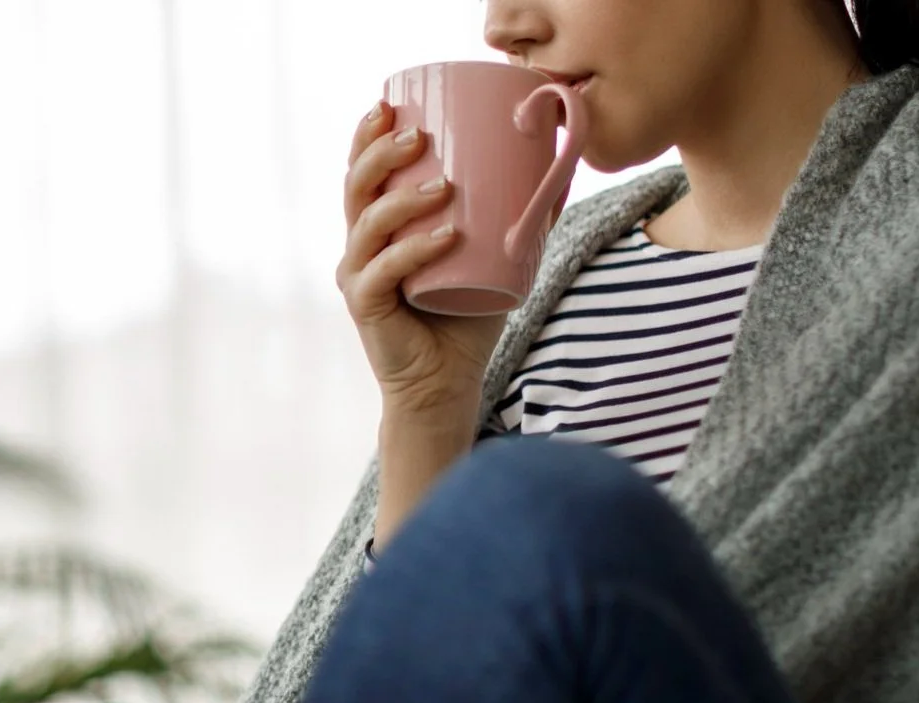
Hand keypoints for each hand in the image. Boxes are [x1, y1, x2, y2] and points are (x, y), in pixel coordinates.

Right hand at [337, 101, 507, 412]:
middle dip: (380, 155)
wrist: (447, 382)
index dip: (367, 136)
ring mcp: (359, 277)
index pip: (363, 172)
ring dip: (403, 199)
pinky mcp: (367, 309)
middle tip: (418, 135)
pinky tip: (444, 236)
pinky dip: (414, 251)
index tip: (389, 103)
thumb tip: (562, 170)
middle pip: (356, 188)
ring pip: (367, 225)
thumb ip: (521, 217)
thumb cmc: (467, 316)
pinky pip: (384, 272)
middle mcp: (360, 247)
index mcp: (379, 227)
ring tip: (442, 185)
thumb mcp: (497, 256)